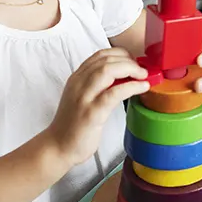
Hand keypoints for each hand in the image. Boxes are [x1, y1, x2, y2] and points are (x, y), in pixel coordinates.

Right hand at [46, 48, 151, 166]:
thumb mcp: (83, 97)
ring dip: (131, 69)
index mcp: (77, 78)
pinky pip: (114, 93)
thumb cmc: (74, 124)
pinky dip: (132, 86)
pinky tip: (142, 87)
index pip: (100, 55)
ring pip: (108, 70)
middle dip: (129, 60)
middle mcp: (78, 84)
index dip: (121, 54)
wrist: (58, 147)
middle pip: (106, 60)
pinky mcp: (91, 113)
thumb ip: (99, 85)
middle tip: (142, 70)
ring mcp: (84, 98)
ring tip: (144, 75)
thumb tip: (127, 76)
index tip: (134, 61)